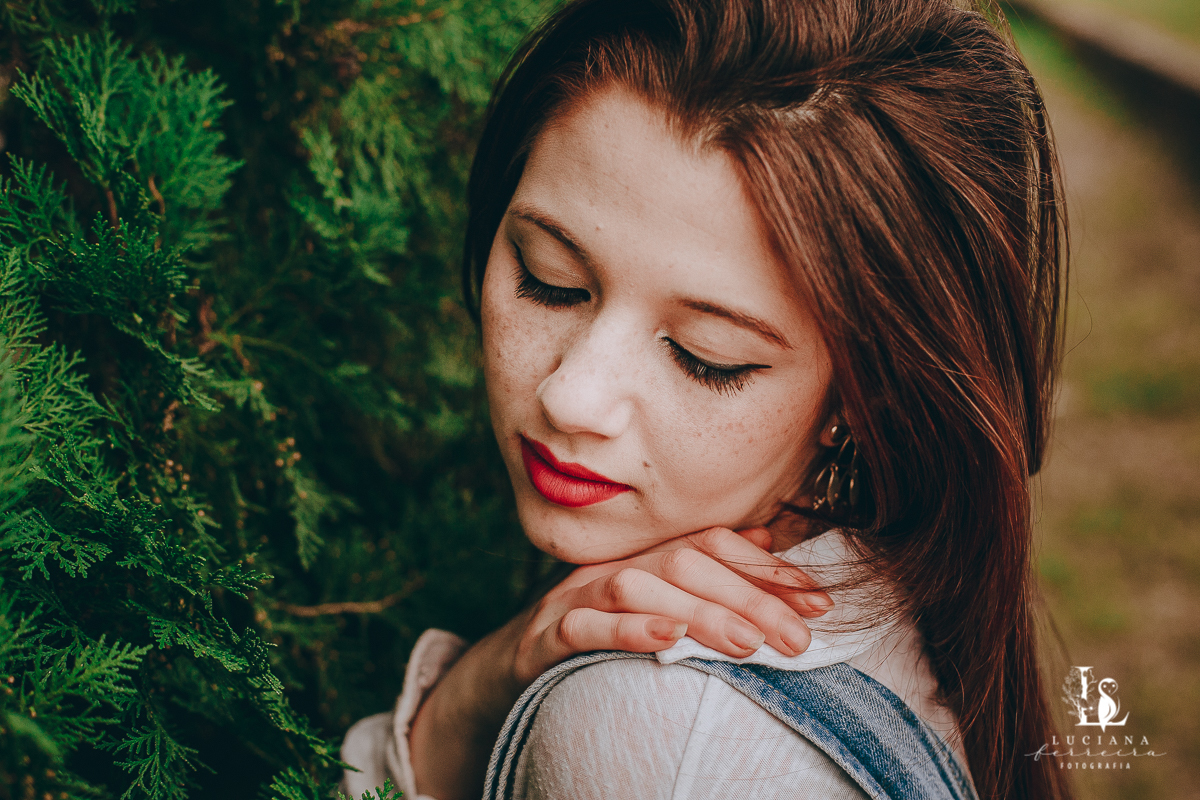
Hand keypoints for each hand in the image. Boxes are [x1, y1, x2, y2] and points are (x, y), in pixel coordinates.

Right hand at [410, 525, 831, 799]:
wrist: (507, 668)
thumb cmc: (593, 633)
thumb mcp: (651, 603)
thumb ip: (704, 573)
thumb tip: (764, 535)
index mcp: (641, 557)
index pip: (709, 545)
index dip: (764, 567)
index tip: (817, 599)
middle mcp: (610, 566)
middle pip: (683, 564)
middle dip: (747, 597)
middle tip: (799, 637)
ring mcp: (573, 598)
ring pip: (636, 588)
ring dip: (697, 612)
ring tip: (747, 643)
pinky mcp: (542, 638)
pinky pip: (583, 627)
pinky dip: (626, 630)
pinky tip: (666, 640)